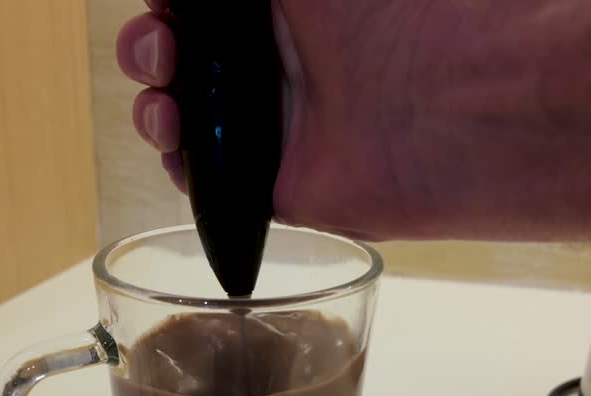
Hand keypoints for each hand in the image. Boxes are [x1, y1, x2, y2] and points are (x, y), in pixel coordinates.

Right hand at [116, 0, 431, 240]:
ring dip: (150, 104)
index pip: (194, 7)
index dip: (165, 5)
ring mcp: (265, 123)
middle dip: (147, 49)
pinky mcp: (266, 183)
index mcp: (280, 8)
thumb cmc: (387, 13)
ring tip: (167, 106)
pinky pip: (198, 177)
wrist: (442, 101)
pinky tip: (179, 140)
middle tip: (164, 53)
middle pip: (173, 55)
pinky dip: (174, 160)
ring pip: (174, 114)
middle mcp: (269, 60)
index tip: (163, 4)